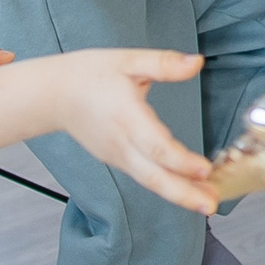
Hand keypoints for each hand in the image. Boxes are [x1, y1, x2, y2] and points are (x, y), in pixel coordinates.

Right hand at [54, 49, 217, 213]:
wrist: (54, 95)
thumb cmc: (89, 75)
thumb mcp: (128, 60)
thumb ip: (164, 64)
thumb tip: (196, 62)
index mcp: (126, 117)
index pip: (155, 146)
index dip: (180, 161)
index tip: (204, 169)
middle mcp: (121, 143)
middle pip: (154, 176)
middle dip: (184, 193)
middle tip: (210, 205)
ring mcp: (117, 156)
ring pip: (151, 181)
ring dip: (180, 194)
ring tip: (207, 202)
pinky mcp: (117, 161)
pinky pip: (145, 177)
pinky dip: (167, 186)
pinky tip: (189, 188)